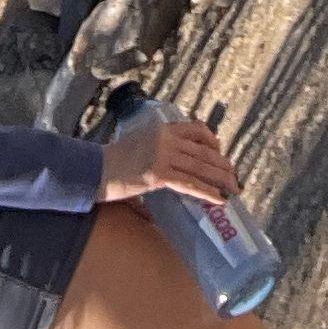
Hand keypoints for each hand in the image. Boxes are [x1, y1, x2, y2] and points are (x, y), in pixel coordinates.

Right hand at [100, 113, 240, 205]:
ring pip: (200, 167)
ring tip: (233, 188)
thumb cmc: (111, 163)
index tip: (220, 152)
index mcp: (162, 129)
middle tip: (234, 175)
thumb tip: (159, 193)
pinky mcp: (159, 174)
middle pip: (203, 150)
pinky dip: (207, 192)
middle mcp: (166, 139)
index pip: (196, 130)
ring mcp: (163, 155)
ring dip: (221, 178)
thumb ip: (154, 163)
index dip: (212, 141)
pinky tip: (219, 199)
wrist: (93, 169)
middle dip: (221, 164)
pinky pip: (190, 183)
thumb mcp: (138, 149)